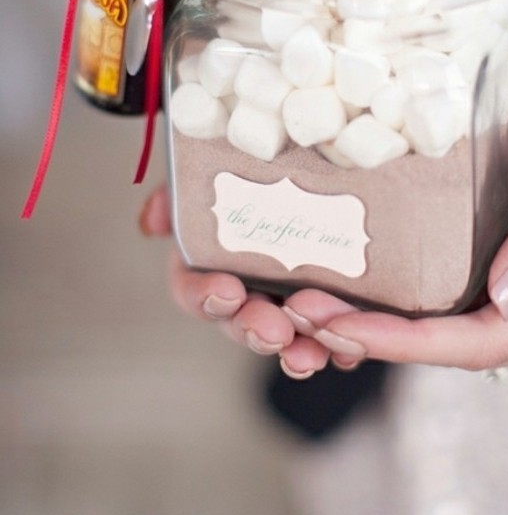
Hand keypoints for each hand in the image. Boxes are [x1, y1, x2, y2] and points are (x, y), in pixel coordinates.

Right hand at [140, 186, 336, 377]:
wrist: (316, 160)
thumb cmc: (255, 172)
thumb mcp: (213, 169)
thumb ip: (180, 189)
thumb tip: (152, 222)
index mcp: (212, 261)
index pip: (194, 289)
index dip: (204, 296)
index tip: (225, 291)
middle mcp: (246, 291)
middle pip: (241, 322)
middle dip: (254, 330)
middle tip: (274, 331)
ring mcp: (285, 305)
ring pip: (285, 338)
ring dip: (295, 351)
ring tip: (309, 354)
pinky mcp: (327, 310)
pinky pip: (330, 338)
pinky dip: (338, 348)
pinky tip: (347, 351)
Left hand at [277, 75, 507, 369]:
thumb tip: (505, 296)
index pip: (485, 339)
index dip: (408, 341)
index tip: (339, 325)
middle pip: (457, 346)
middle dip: (377, 339)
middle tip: (299, 316)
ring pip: (452, 333)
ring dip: (382, 327)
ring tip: (310, 306)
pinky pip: (459, 306)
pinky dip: (406, 306)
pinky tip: (362, 289)